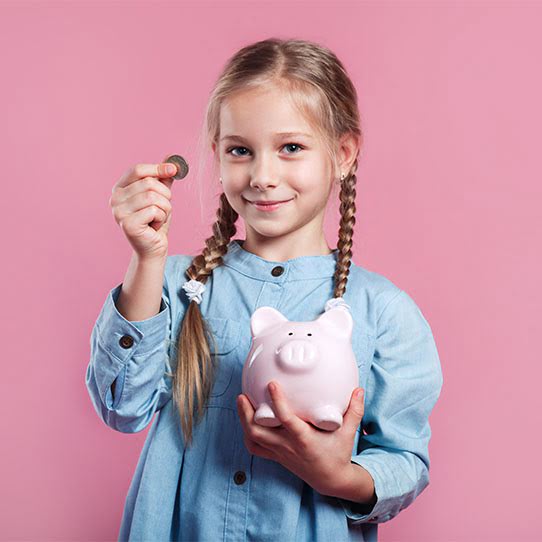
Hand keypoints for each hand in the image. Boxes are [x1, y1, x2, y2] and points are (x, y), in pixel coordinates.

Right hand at [109, 161, 176, 260]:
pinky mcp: (127, 224)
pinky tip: (154, 226)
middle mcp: (115, 198)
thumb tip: (172, 158)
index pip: (137, 170)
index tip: (174, 170)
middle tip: (163, 209)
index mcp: (119, 188)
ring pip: (153, 197)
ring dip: (165, 208)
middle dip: (165, 196)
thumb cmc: (155, 221)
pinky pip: (154, 211)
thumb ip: (163, 178)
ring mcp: (119, 212)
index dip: (157, 168)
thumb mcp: (160, 196)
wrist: (153, 247)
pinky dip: (161, 218)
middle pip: (149, 183)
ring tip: (159, 218)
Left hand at [236, 381, 364, 496]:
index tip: (271, 384)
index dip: (277, 401)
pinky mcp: (276, 456)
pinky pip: (255, 448)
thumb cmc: (338, 453)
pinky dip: (247, 434)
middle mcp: (288, 446)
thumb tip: (359, 389)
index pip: (286, 419)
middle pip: (259, 431)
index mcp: (304, 438)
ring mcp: (280, 452)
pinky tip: (246, 420)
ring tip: (241, 401)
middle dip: (247, 413)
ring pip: (253, 438)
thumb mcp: (348, 432)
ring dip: (243, 420)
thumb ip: (354, 410)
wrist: (331, 480)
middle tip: (243, 394)